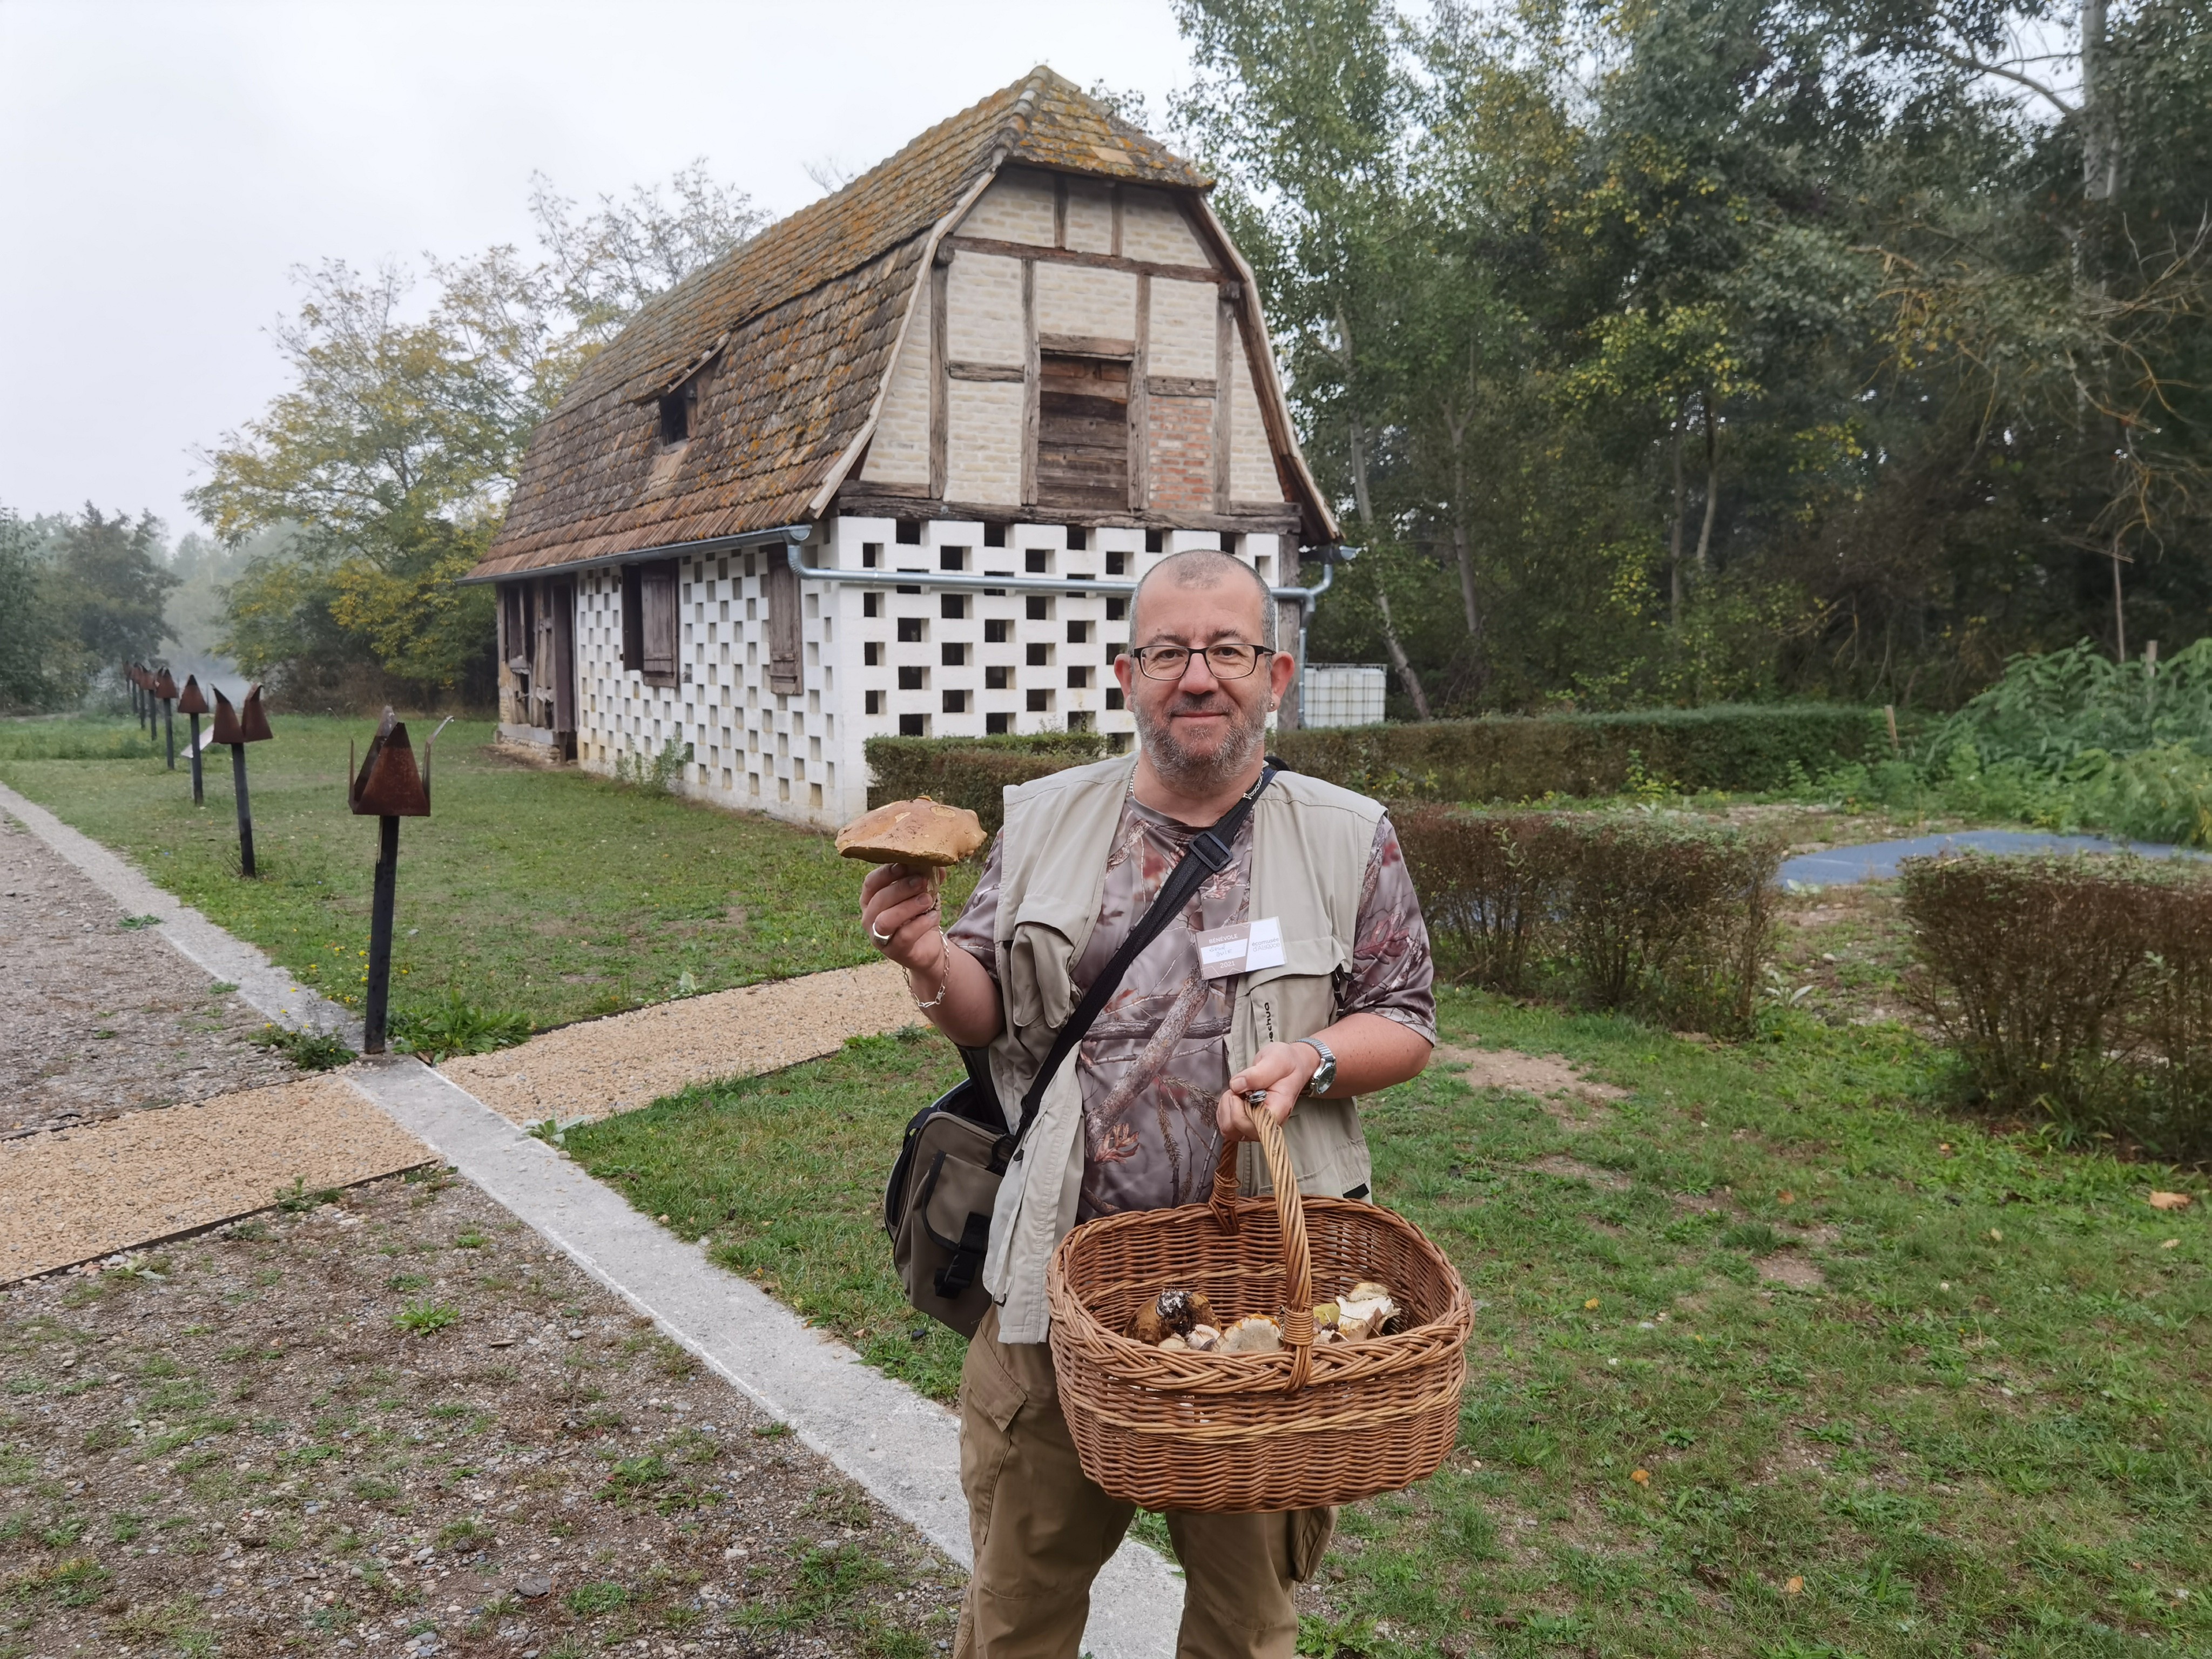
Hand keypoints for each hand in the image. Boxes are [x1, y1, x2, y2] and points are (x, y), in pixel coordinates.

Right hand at [859, 862, 943, 976]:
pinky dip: (921, 924)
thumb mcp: (924, 893)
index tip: (904, 865)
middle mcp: (870, 918)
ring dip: (908, 906)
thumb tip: (937, 864)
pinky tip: (933, 917)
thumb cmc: (919, 916)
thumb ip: (928, 878)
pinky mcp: (894, 951)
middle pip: (879, 899)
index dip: (885, 872)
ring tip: (927, 899)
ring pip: (886, 920)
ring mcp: (879, 937)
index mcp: (871, 900)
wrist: (928, 946)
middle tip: (921, 881)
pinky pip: (904, 936)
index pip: (870, 883)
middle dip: (901, 888)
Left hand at [1217, 1041, 1318, 1143]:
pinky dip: (1224, 1109)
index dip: (1238, 1112)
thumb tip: (1237, 1085)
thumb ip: (1259, 1073)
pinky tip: (1234, 1096)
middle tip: (1239, 1087)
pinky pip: (1226, 1125)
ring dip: (1226, 1108)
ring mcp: (1257, 1125)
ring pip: (1228, 1129)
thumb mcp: (1277, 1060)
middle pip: (1236, 1131)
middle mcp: (1268, 1123)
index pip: (1252, 1127)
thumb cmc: (1288, 1062)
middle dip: (1230, 1106)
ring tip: (1237, 1091)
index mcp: (1278, 1111)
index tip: (1241, 1091)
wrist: (1292, 1062)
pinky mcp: (1248, 1122)